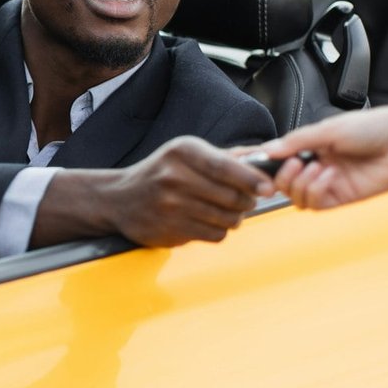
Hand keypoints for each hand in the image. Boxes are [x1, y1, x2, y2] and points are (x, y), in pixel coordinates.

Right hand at [35, 136, 272, 246]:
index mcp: (182, 152)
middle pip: (231, 197)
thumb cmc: (162, 172)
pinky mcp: (169, 230)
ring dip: (235, 218)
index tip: (268, 187)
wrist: (119, 198)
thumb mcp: (186, 153)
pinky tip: (208, 221)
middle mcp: (174, 177)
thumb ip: (226, 156)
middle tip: (248, 200)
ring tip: (226, 211)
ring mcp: (170, 206)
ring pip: (225, 219)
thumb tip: (267, 158)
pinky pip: (213, 235)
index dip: (252, 179)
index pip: (225, 167)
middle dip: (248, 201)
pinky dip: (219, 231)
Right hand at [266, 101, 387, 209]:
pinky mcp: (343, 197)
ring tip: (314, 167)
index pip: (281, 159)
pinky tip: (327, 176)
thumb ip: (296, 142)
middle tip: (290, 165)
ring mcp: (330, 183)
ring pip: (297, 197)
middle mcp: (319, 165)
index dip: (268, 164)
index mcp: (314, 146)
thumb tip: (268, 151)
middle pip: (284, 183)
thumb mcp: (328, 129)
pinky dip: (315, 191)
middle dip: (282, 176)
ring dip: (299, 184)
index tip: (257, 163)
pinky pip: (317, 204)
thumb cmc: (375, 127)